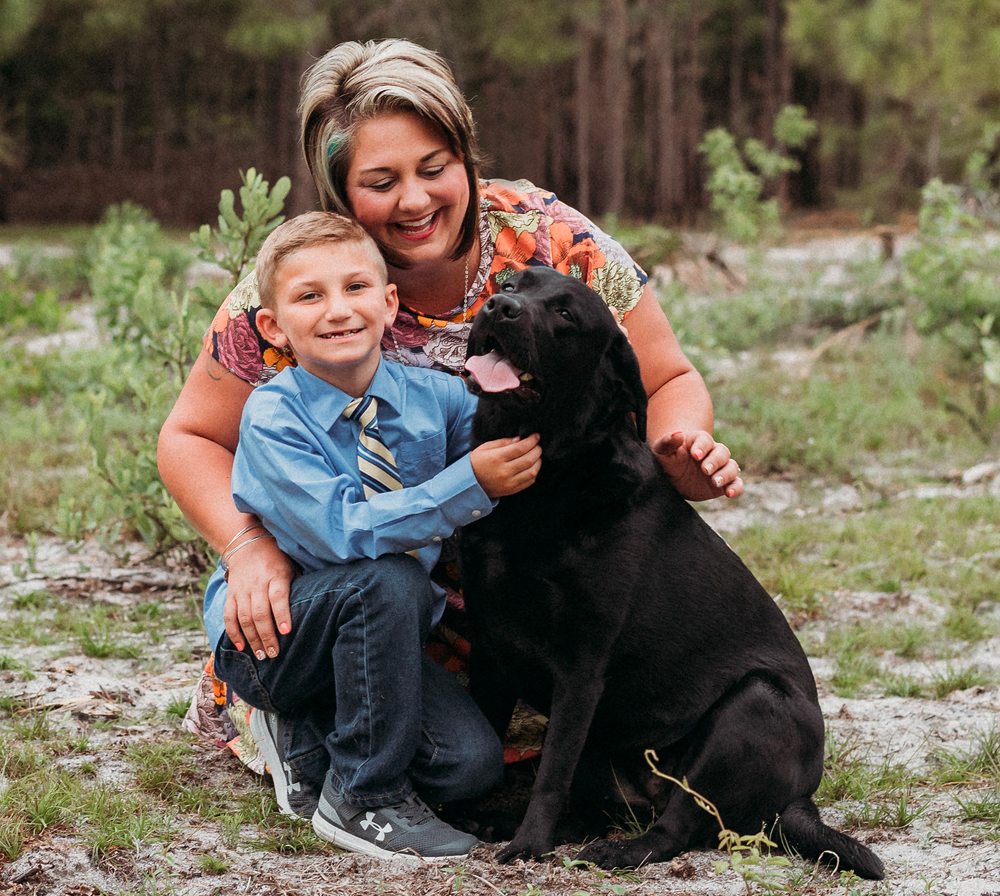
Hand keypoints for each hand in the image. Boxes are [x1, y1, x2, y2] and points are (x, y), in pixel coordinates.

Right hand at [222, 535, 295, 659]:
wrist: (247, 545)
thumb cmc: (277, 559)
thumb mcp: (291, 567)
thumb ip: (300, 585)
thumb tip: (317, 605)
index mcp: (276, 576)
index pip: (278, 597)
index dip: (282, 614)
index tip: (286, 632)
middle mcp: (257, 584)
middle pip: (260, 613)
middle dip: (266, 636)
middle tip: (274, 653)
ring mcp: (242, 590)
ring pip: (244, 618)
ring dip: (252, 639)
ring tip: (261, 655)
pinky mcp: (231, 595)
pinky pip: (229, 616)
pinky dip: (234, 633)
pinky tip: (241, 646)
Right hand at [471, 433, 541, 497]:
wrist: (469, 483)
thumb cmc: (477, 462)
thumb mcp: (486, 447)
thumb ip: (504, 442)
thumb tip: (520, 439)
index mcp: (497, 458)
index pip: (520, 448)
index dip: (531, 440)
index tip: (536, 436)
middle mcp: (504, 471)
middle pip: (529, 459)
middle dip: (537, 450)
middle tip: (537, 445)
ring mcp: (509, 483)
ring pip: (532, 471)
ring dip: (538, 462)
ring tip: (536, 455)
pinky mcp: (512, 490)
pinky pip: (529, 482)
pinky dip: (534, 473)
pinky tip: (532, 466)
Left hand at [652, 430, 742, 500]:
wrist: (673, 480)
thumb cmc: (667, 461)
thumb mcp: (661, 452)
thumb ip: (667, 442)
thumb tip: (678, 434)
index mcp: (699, 441)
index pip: (705, 440)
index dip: (702, 447)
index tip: (695, 455)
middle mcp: (713, 452)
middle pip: (722, 452)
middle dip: (715, 461)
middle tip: (705, 470)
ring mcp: (720, 468)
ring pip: (732, 467)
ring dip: (726, 474)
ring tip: (715, 482)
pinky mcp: (725, 483)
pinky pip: (736, 483)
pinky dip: (736, 488)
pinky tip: (729, 494)